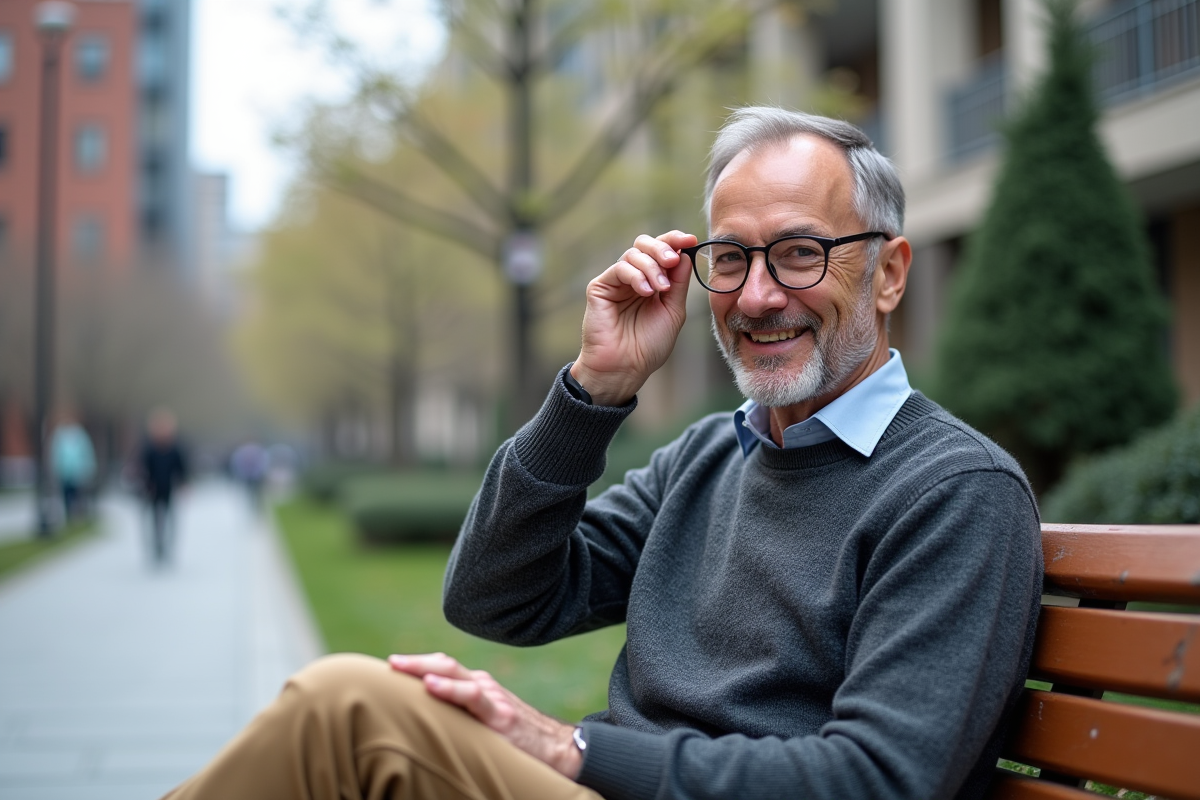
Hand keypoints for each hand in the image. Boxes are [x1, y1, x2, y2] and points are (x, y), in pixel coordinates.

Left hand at [388, 653, 581, 778]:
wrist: (559, 750)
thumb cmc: (519, 741)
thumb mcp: (486, 724)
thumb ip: (463, 717)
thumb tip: (425, 725)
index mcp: (477, 687)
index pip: (442, 667)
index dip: (416, 664)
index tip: (390, 666)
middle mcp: (483, 686)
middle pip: (443, 663)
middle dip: (413, 662)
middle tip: (388, 663)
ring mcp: (492, 697)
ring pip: (453, 672)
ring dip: (423, 668)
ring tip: (398, 666)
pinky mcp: (501, 715)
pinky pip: (472, 697)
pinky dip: (450, 688)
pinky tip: (431, 686)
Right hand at [571, 231, 696, 405]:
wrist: (625, 368)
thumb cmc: (648, 346)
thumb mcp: (673, 311)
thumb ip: (678, 283)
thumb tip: (685, 254)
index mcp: (652, 282)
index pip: (662, 252)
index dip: (675, 241)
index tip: (691, 240)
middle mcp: (634, 278)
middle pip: (645, 245)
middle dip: (663, 248)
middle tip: (672, 261)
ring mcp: (616, 282)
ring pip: (633, 254)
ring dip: (652, 267)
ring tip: (659, 289)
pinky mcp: (600, 287)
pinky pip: (619, 268)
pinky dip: (636, 275)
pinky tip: (645, 292)